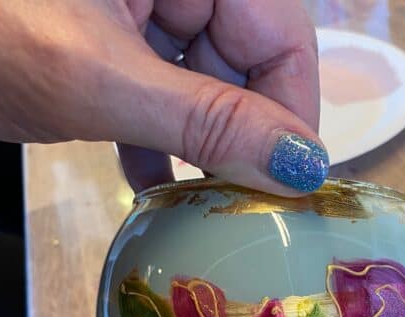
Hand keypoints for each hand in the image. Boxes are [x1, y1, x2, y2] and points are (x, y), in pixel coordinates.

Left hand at [0, 0, 327, 193]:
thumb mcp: (101, 78)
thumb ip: (209, 121)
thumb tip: (304, 165)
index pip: (284, 34)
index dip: (294, 114)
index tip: (291, 189)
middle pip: (248, 62)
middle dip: (241, 138)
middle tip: (238, 208)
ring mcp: (142, 5)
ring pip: (204, 81)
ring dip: (199, 146)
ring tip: (199, 207)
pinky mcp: (109, 33)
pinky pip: (158, 86)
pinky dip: (156, 135)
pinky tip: (152, 183)